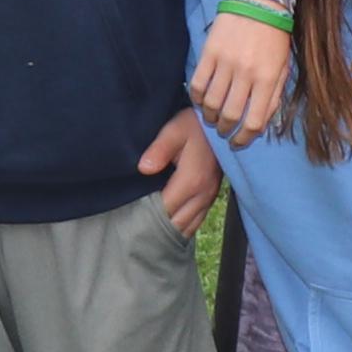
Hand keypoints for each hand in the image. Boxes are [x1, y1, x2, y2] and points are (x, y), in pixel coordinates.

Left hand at [139, 105, 222, 233]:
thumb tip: (143, 168)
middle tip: (134, 226)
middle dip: (155, 227)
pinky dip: (181, 226)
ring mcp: (209, 197)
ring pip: (188, 227)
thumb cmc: (195, 125)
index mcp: (192, 181)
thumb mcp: (175, 130)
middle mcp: (203, 194)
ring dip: (169, 229)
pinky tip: (167, 223)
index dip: (146, 216)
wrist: (221, 122)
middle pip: (176, 224)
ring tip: (147, 229)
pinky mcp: (211, 197)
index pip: (165, 210)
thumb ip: (159, 150)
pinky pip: (196, 221)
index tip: (129, 215)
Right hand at [191, 7, 293, 142]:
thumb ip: (274, 96)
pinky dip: (197, 99)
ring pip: (211, 104)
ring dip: (210, 118)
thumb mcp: (283, 67)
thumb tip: (261, 123)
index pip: (254, 122)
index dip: (245, 139)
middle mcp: (247, 73)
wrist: (260, 0)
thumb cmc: (275, 36)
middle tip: (224, 132)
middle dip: (226, 131)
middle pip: (230, 116)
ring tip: (213, 119)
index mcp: (269, 79)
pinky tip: (202, 101)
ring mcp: (226, 63)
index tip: (239, 143)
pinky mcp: (209, 52)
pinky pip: (198, 84)